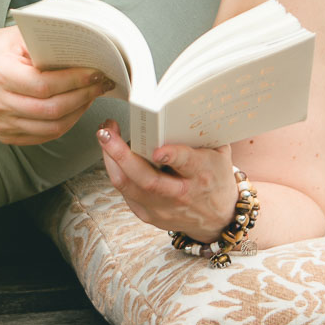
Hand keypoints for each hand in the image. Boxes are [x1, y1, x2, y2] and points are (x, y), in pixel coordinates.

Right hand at [0, 27, 112, 145]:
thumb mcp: (16, 36)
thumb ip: (45, 43)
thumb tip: (82, 51)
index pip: (44, 85)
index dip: (74, 81)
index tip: (94, 72)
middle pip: (51, 110)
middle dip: (82, 97)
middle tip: (99, 84)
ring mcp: (0, 121)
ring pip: (51, 127)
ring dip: (77, 113)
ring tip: (90, 95)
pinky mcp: (5, 133)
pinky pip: (43, 136)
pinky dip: (64, 124)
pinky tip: (74, 108)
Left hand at [96, 120, 237, 241]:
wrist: (217, 217)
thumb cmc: (216, 177)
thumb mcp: (219, 153)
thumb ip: (202, 133)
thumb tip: (177, 107)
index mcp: (202, 175)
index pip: (186, 164)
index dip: (172, 156)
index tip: (157, 149)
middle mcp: (181, 195)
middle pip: (147, 180)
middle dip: (122, 155)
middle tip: (106, 133)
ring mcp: (163, 209)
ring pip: (129, 186)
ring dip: (111, 159)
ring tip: (105, 136)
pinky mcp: (148, 215)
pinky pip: (125, 192)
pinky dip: (116, 170)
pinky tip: (112, 154)